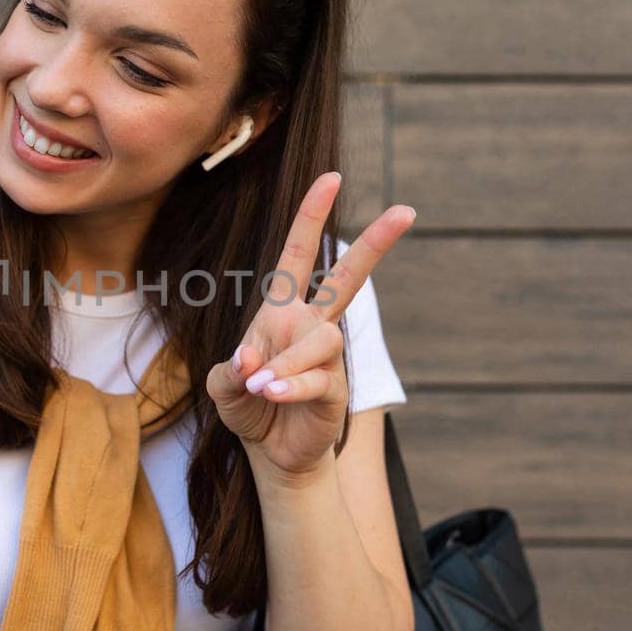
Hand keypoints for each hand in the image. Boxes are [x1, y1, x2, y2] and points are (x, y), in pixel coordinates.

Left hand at [206, 172, 414, 481]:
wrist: (270, 451)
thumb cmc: (249, 404)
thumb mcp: (224, 384)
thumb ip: (230, 368)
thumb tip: (250, 358)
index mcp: (282, 310)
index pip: (299, 255)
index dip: (312, 217)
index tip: (332, 178)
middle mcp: (310, 325)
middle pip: (349, 277)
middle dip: (375, 243)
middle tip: (407, 212)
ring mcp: (327, 358)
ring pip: (321, 341)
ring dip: (287, 363)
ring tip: (260, 387)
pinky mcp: (335, 390)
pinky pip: (317, 380)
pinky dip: (290, 386)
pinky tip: (271, 395)